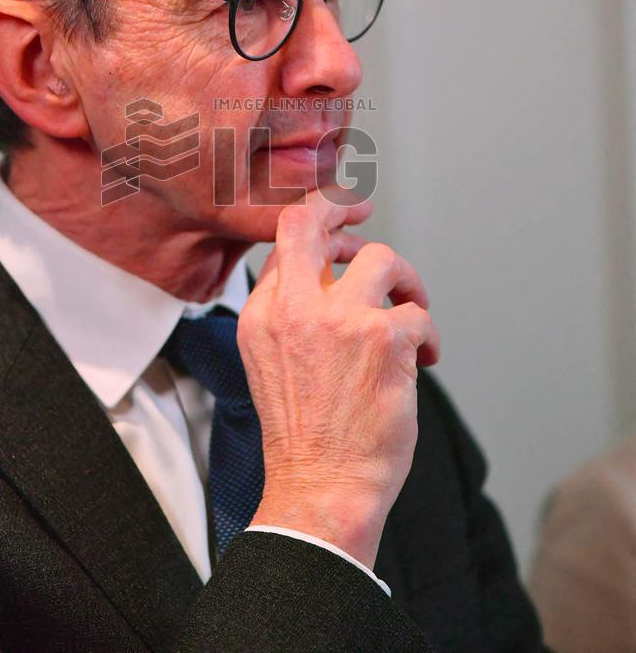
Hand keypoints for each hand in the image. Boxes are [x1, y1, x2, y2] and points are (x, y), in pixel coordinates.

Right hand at [240, 187, 438, 567]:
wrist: (320, 487)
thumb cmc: (302, 434)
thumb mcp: (270, 363)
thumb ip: (290, 313)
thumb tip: (331, 272)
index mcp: (262, 314)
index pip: (284, 241)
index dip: (317, 223)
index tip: (341, 223)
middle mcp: (295, 308)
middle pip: (313, 220)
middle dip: (341, 203)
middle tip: (364, 210)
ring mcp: (340, 319)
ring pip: (381, 258)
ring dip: (405, 281)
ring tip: (412, 308)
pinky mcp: (384, 339)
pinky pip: (418, 313)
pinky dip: (429, 336)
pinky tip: (425, 361)